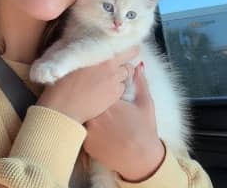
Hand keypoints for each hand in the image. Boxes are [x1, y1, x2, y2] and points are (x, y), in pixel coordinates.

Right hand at [36, 47, 138, 122]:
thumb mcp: (72, 60)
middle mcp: (111, 67)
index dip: (127, 50)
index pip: (126, 49)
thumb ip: (86, 54)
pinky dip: (117, 89)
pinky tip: (106, 91)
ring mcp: (114, 82)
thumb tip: (88, 48)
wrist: (63, 106)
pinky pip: (121, 89)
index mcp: (101, 55)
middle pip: (129, 63)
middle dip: (127, 63)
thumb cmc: (62, 82)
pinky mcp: (114, 95)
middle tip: (121, 65)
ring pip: (126, 76)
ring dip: (121, 76)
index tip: (126, 51)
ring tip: (110, 79)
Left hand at [83, 63, 165, 181]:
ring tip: (88, 108)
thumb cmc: (145, 130)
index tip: (102, 84)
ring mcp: (89, 130)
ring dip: (85, 110)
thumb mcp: (146, 103)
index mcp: (110, 102)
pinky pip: (81, 128)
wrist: (141, 160)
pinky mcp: (86, 143)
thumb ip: (140, 83)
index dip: (99, 84)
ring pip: (82, 113)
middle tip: (94, 95)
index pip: (98, 86)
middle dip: (90, 96)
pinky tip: (93, 125)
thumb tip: (138, 66)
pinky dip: (84, 125)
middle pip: (87, 99)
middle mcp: (97, 114)